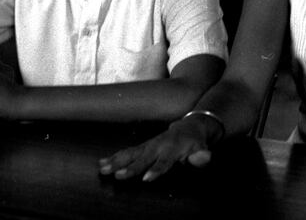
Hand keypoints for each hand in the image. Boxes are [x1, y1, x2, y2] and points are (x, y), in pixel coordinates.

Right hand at [99, 115, 217, 181]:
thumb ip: (202, 155)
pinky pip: (127, 152)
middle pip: (142, 158)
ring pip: (131, 153)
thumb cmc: (195, 141)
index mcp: (173, 148)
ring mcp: (148, 145)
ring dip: (116, 161)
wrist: (189, 127)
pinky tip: (102, 163)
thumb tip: (204, 158)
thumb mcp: (202, 148)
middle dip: (130, 167)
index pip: (164, 161)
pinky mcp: (142, 147)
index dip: (156, 169)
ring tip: (103, 169)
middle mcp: (157, 146)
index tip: (147, 178)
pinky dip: (114, 157)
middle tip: (117, 175)